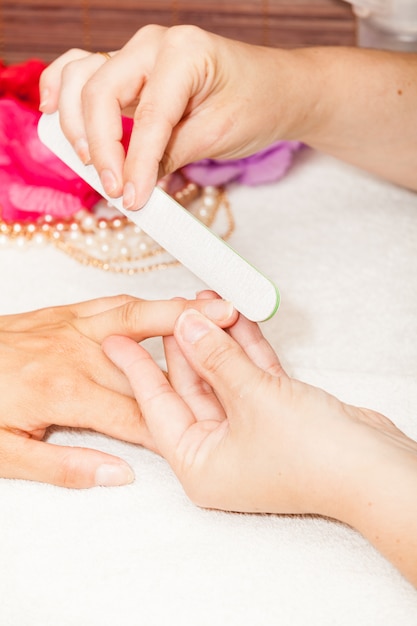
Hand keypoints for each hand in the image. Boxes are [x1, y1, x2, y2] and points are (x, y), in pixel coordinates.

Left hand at [0, 294, 235, 487]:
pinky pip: (116, 302)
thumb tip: (118, 474)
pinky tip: (171, 304)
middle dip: (198, 365)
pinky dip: (149, 304)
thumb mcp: (6, 453)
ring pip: (142, 319)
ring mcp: (75, 326)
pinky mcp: (68, 312)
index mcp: (66, 392)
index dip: (177, 425)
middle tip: (242, 359)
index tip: (211, 428)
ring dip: (184, 318)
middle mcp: (79, 354)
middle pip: (152, 365)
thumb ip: (64, 465)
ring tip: (225, 314)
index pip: (137, 416)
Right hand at [39, 25, 301, 208]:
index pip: (148, 116)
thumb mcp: (218, 136)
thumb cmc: (256, 104)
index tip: (131, 199)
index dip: (134, 163)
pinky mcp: (132, 70)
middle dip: (100, 146)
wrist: (276, 89)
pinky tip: (56, 114)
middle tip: (114, 189)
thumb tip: (132, 184)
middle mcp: (154, 44)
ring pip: (83, 78)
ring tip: (88, 162)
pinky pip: (85, 72)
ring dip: (76, 122)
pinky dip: (66, 92)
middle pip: (101, 92)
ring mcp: (138, 53)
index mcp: (185, 52)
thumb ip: (170, 156)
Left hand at [104, 302, 416, 585]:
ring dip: (215, 339)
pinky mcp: (276, 412)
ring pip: (222, 375)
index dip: (135, 369)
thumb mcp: (253, 399)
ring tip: (200, 300)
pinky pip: (251, 373)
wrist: (375, 468)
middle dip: (181, 345)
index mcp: (200, 464)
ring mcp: (250, 430)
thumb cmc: (314, 456)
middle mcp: (220, 449)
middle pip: (190, 387)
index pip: (157, 407)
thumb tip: (186, 324)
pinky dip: (244, 346)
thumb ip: (216, 358)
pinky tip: (233, 315)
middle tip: (164, 308)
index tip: (114, 340)